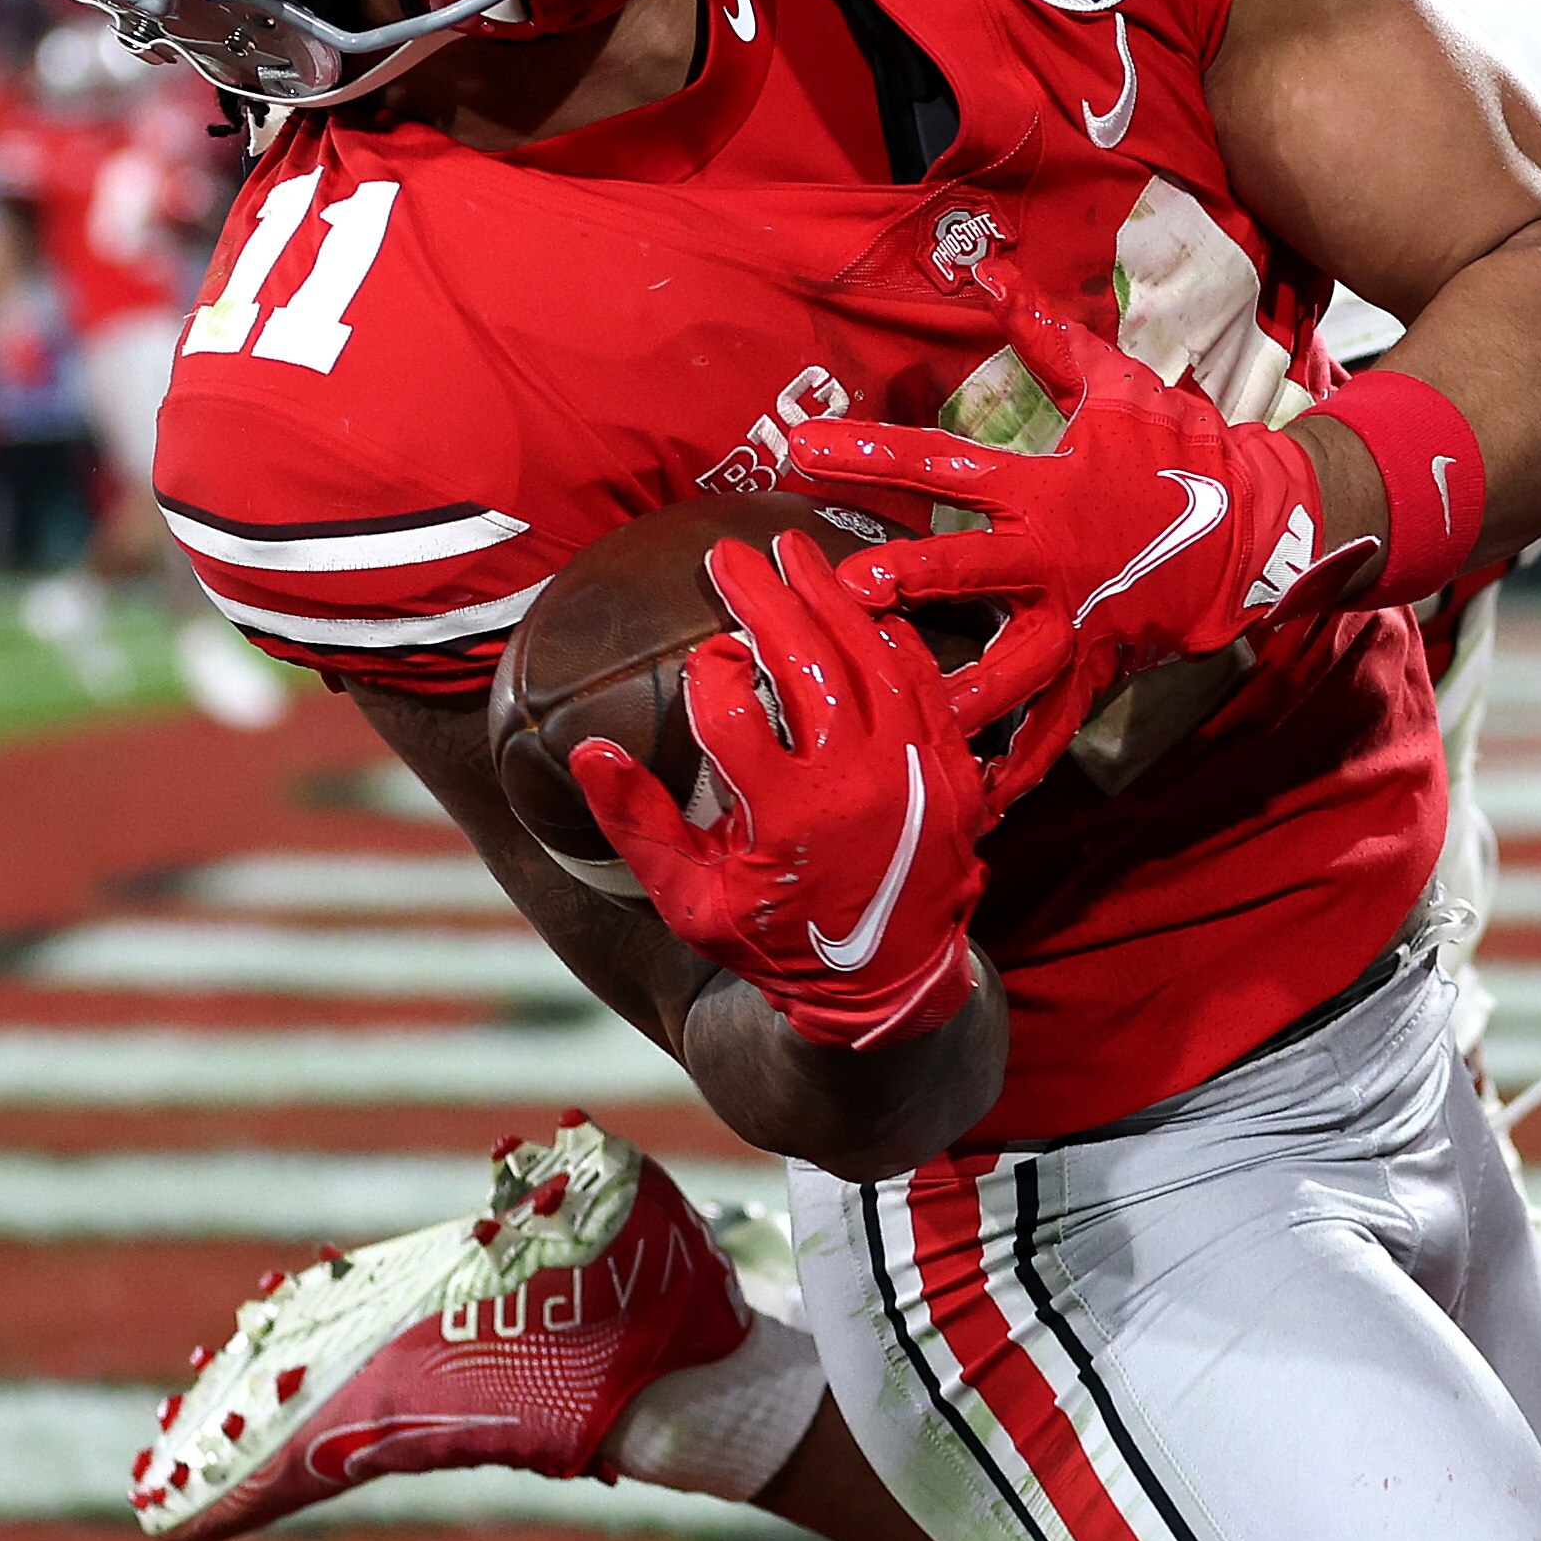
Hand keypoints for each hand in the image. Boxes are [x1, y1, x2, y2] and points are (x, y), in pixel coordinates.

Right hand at [571, 530, 986, 1046]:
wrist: (887, 987)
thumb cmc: (775, 945)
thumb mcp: (689, 902)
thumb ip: (637, 824)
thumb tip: (586, 748)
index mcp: (786, 817)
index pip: (731, 708)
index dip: (708, 673)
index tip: (702, 660)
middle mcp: (857, 786)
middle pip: (806, 660)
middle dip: (763, 596)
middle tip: (729, 553)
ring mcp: (915, 774)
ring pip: (871, 657)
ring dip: (828, 597)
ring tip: (792, 553)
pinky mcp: (954, 773)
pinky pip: (926, 684)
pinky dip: (892, 640)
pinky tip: (862, 608)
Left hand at [783, 280, 1367, 810]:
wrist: (1267, 527)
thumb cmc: (1183, 449)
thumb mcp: (1115, 382)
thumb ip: (1042, 334)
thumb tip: (988, 270)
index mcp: (1044, 487)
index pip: (941, 464)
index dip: (870, 453)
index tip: (801, 447)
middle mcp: (1053, 558)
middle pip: (968, 568)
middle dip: (907, 578)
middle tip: (846, 588)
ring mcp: (1078, 620)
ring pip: (1007, 666)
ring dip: (953, 692)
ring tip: (899, 721)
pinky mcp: (1102, 665)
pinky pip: (1059, 724)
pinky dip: (1024, 763)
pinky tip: (981, 797)